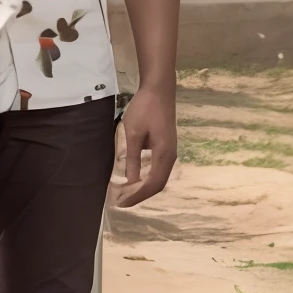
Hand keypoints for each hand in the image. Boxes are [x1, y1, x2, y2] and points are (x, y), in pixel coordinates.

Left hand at [114, 82, 176, 206]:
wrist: (159, 89)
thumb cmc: (145, 109)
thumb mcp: (133, 134)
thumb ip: (132, 158)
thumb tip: (129, 182)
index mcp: (164, 154)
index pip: (152, 184)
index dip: (137, 196)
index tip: (121, 203)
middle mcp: (170, 156)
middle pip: (158, 184)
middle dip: (140, 195)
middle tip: (122, 202)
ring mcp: (170, 151)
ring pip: (159, 177)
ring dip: (144, 187)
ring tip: (127, 194)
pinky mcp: (166, 146)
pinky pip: (158, 169)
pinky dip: (148, 178)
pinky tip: (136, 178)